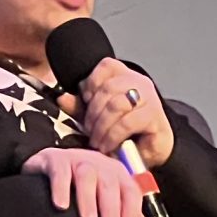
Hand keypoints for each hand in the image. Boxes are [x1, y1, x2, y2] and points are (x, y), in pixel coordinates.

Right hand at [24, 146, 151, 216]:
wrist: (44, 166)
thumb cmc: (75, 186)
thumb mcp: (100, 197)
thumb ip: (121, 211)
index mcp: (115, 173)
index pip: (129, 189)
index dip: (132, 207)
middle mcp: (98, 164)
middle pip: (110, 182)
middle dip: (112, 205)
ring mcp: (76, 159)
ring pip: (87, 175)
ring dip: (89, 198)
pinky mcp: (54, 159)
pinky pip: (59, 171)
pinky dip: (61, 188)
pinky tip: (61, 205)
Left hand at [60, 57, 174, 167]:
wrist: (148, 150)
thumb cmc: (122, 131)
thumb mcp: (95, 117)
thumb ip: (79, 107)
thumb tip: (62, 98)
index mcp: (125, 77)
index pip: (107, 65)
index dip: (91, 82)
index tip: (85, 101)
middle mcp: (139, 83)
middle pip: (109, 87)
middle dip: (93, 111)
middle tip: (88, 129)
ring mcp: (150, 98)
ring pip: (117, 104)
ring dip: (101, 126)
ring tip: (96, 141)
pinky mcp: (154, 117)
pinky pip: (127, 122)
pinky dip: (112, 136)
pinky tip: (107, 145)